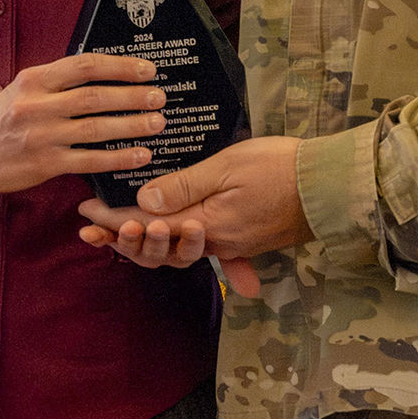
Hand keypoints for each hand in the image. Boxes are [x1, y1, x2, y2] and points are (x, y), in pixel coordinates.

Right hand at [0, 54, 165, 195]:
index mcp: (34, 80)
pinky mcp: (45, 164)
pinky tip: (140, 155)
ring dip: (132, 125)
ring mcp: (41, 136)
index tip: (147, 68)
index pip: (84, 66)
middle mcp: (37, 105)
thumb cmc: (2, 120)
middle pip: (95, 96)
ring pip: (96, 128)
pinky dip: (118, 157)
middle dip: (133, 96)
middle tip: (160, 97)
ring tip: (157, 123)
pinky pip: (90, 160)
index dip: (120, 66)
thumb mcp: (23, 90)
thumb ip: (57, 82)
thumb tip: (106, 74)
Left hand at [76, 136, 309, 294]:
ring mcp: (232, 245)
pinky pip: (202, 250)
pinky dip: (178, 246)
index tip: (85, 214)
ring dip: (145, 246)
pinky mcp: (245, 240)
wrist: (332, 186)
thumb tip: (143, 202)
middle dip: (120, 240)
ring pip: (178, 251)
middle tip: (89, 230)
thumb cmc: (281, 168)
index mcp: (207, 225)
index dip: (113, 221)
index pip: (148, 227)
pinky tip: (168, 239)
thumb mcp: (228, 167)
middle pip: (158, 249)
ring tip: (118, 233)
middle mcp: (216, 243)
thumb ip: (185, 186)